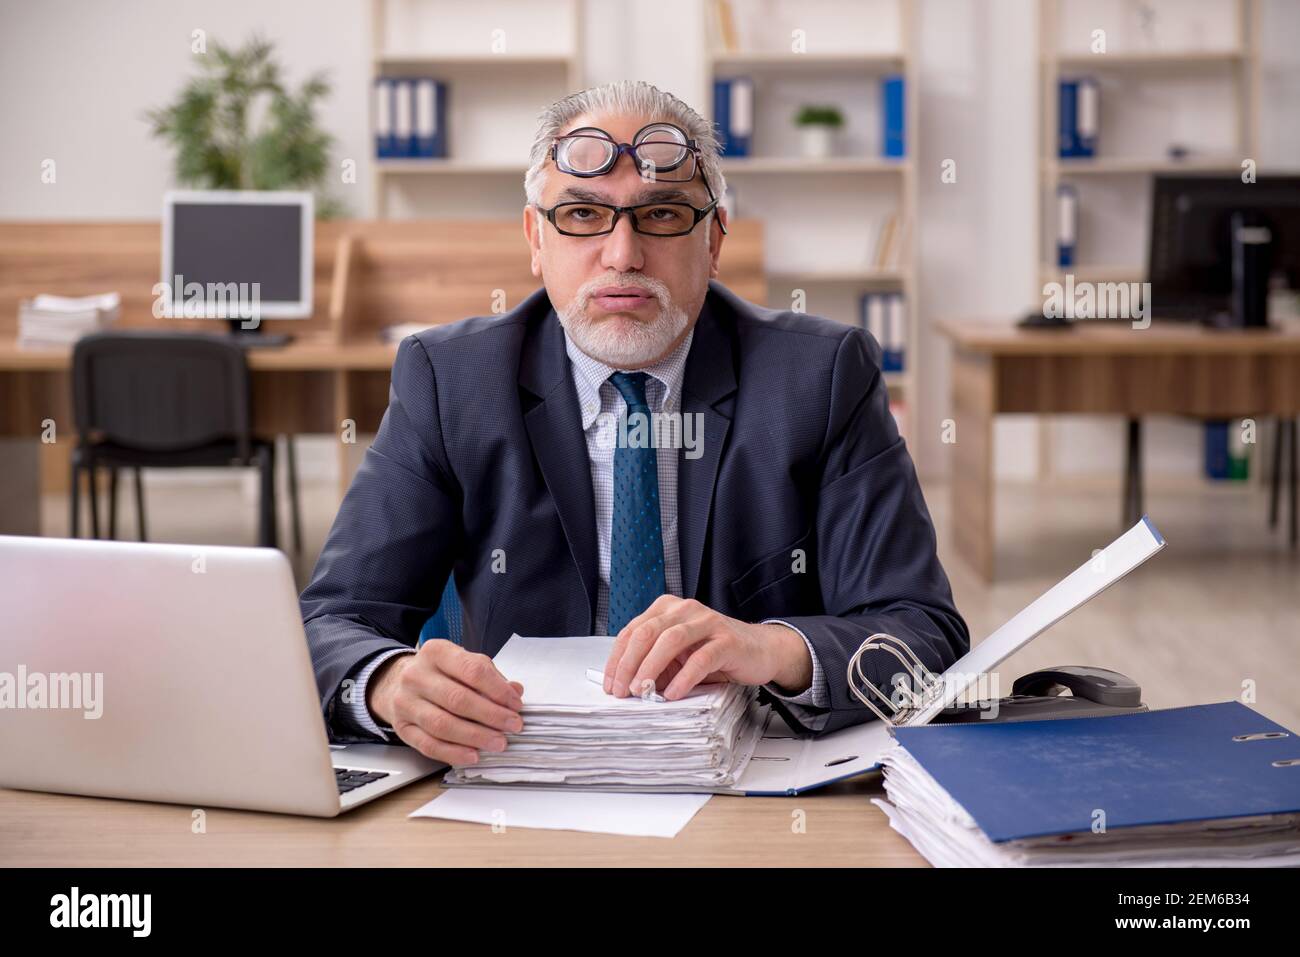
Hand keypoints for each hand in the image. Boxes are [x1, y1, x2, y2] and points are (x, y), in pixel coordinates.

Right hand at [367, 640, 523, 765]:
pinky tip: (473, 755)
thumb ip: (489, 676)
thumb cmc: (439, 673)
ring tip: (498, 742)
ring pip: (442, 724)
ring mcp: (406, 702)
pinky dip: (453, 753)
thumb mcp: (463, 663)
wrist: (396, 683)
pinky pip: (428, 745)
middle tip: (513, 726)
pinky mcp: (402, 728)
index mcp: (436, 652)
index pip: (472, 670)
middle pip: (458, 699)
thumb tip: (515, 691)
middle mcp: (417, 675)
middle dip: (491, 715)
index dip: (498, 690)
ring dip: (475, 736)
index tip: (516, 705)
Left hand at [601, 596, 811, 700]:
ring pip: (670, 640)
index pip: (632, 631)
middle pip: (646, 632)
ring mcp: (707, 622)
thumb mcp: (678, 657)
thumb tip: (629, 686)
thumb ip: (656, 664)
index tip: (610, 685)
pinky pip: (700, 658)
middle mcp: (684, 609)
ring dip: (651, 667)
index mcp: (666, 609)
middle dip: (629, 664)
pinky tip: (673, 694)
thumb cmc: (714, 653)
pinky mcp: (726, 640)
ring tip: (642, 691)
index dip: (617, 659)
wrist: (760, 650)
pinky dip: (683, 677)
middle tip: (623, 691)